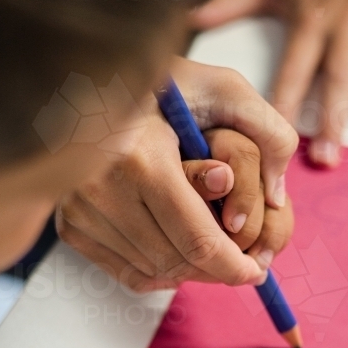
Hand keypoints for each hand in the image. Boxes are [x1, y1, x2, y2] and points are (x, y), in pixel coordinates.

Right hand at [56, 58, 297, 291]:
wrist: (90, 76)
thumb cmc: (163, 83)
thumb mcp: (225, 88)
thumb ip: (267, 132)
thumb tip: (277, 195)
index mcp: (142, 158)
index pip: (199, 241)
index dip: (234, 266)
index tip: (255, 272)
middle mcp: (102, 188)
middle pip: (176, 262)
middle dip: (215, 269)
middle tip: (238, 261)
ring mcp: (80, 210)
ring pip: (152, 270)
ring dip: (188, 269)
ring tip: (206, 247)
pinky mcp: (69, 223)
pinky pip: (124, 271)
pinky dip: (157, 272)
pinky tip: (174, 251)